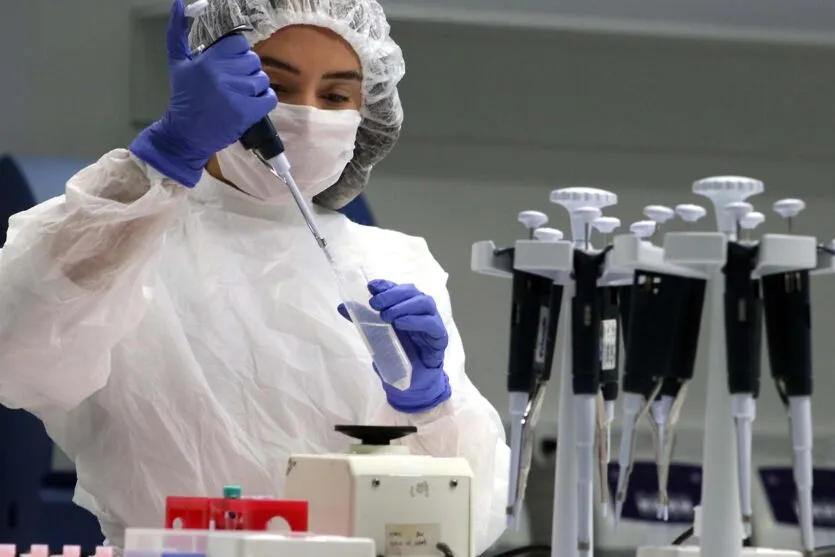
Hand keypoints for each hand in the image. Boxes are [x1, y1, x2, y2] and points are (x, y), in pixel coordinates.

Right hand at [129, 0, 276, 186]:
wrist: (185, 135)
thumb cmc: (184, 99)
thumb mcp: (178, 64)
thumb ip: (177, 33)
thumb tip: (179, 4)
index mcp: (207, 60)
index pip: (239, 43)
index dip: (239, 54)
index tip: (231, 66)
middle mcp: (221, 75)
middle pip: (253, 60)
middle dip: (247, 71)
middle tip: (235, 83)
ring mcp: (235, 94)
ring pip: (262, 79)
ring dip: (256, 87)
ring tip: (242, 95)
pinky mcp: (246, 112)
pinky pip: (269, 98)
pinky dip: (264, 101)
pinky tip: (252, 104)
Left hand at [338, 280, 451, 412]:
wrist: (412, 381)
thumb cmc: (397, 354)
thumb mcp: (376, 335)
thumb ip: (364, 320)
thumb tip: (341, 307)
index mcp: (407, 306)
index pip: (399, 288)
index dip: (387, 285)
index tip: (372, 287)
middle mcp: (421, 310)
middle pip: (412, 292)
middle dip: (393, 294)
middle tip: (375, 304)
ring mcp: (432, 322)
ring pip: (425, 303)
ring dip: (404, 306)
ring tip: (386, 315)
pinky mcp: (439, 338)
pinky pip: (432, 324)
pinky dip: (416, 321)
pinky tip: (400, 324)